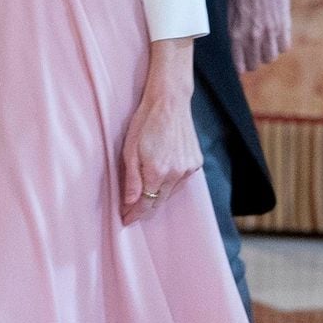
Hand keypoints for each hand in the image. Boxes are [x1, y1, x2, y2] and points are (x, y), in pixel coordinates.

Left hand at [120, 38, 202, 225]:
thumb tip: (129, 203)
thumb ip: (131, 180)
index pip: (145, 204)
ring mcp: (188, 169)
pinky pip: (181, 182)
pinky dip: (170, 184)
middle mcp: (176, 174)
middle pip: (158, 202)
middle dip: (144, 208)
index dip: (134, 214)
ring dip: (157, 196)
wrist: (169, 102)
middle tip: (131, 212)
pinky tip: (161, 180)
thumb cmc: (145, 123)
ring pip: (170, 193)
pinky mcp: (196, 163)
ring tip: (144, 196)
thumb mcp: (129, 150)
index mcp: (157, 172)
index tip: (126, 220)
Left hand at [229, 0, 291, 74]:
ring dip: (267, 52)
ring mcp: (269, 32)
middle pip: (255, 64)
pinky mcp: (283, 24)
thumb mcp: (224, 10)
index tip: (241, 63)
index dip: (240, 66)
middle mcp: (252, 37)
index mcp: (234, 34)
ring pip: (270, 57)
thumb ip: (227, 30)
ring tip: (264, 43)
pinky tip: (276, 36)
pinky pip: (284, 47)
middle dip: (253, 60)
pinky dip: (280, 44)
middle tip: (252, 52)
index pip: (238, 66)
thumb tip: (225, 45)